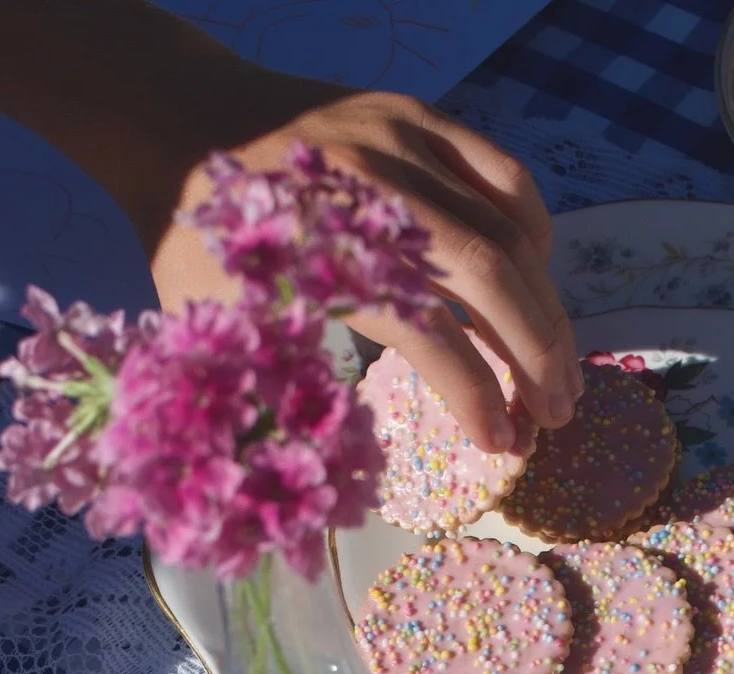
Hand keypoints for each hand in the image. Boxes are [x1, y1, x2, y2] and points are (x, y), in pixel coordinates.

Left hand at [151, 90, 583, 453]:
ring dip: (545, 306)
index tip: (501, 443)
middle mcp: (374, 187)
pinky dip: (532, 231)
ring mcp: (403, 142)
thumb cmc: (194, 243)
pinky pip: (501, 174)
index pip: (427, 330)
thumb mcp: (215, 333)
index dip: (474, 394)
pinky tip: (537, 283)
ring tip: (562, 370)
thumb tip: (326, 495)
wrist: (171, 117)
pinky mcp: (417, 116)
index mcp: (322, 247)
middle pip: (488, 275)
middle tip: (559, 415)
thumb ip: (274, 400)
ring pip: (507, 228)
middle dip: (535, 353)